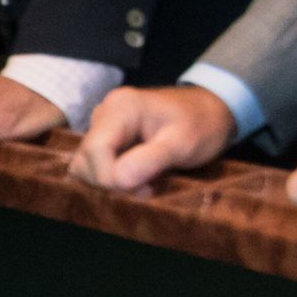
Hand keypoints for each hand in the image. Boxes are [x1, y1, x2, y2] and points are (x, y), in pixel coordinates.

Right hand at [72, 85, 239, 193]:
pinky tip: (139, 176)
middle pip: (85, 160)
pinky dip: (114, 177)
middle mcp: (104, 113)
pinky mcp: (106, 138)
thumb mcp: (183, 143)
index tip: (145, 189)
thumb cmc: (202, 124)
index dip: (110, 177)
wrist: (211, 111)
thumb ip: (151, 159)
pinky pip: (95, 166)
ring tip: (145, 182)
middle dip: (111, 181)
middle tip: (148, 187)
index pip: (94, 150)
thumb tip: (118, 180)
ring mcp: (102, 126)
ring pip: (86, 165)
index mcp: (120, 107)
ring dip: (112, 182)